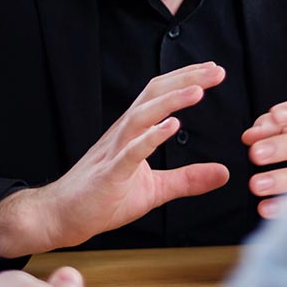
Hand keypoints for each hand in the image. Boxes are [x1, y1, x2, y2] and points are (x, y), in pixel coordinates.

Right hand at [0, 63, 230, 256]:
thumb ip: (188, 179)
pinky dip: (151, 137)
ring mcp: (114, 152)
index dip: (186, 79)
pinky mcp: (109, 174)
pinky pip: (131, 152)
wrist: (61, 217)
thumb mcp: (154, 190)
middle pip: (154, 95)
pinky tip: (172, 127)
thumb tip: (224, 173)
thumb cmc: (103, 198)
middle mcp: (123, 133)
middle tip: (217, 71)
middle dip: (185, 79)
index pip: (160, 95)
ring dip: (171, 101)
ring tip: (198, 91)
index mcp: (133, 132)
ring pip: (142, 116)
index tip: (214, 70)